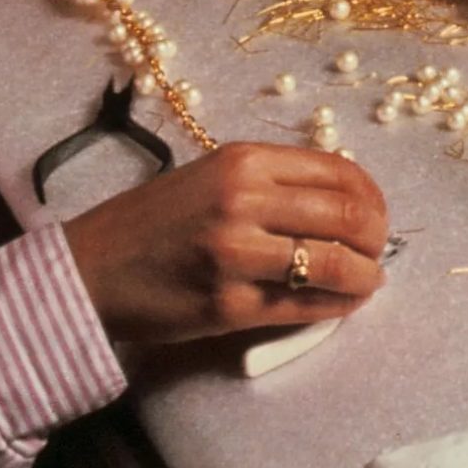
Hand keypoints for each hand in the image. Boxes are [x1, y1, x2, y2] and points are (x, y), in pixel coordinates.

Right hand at [62, 143, 387, 343]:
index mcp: (244, 161)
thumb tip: (344, 199)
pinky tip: (344, 303)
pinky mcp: (228, 306)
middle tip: (378, 251)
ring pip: (334, 264)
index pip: (339, 171)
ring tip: (368, 281)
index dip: (372, 196)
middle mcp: (244, 200)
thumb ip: (272, 181)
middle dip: (377, 237)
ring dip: (365, 276)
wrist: (89, 269)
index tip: (377, 213)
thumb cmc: (153, 221)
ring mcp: (236, 255)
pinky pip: (303, 306)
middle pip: (348, 215)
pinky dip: (336, 306)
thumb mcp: (212, 176)